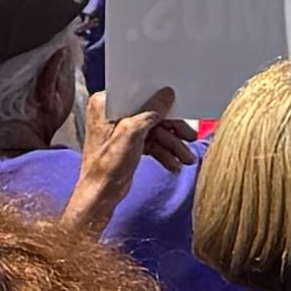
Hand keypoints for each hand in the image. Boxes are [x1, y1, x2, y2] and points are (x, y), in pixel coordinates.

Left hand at [67, 88, 193, 226]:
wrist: (100, 196)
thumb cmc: (107, 166)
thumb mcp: (132, 133)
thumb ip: (151, 112)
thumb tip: (166, 94)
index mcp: (105, 103)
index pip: (139, 95)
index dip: (161, 101)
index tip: (179, 107)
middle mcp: (112, 113)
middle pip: (150, 114)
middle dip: (171, 129)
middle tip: (189, 137)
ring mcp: (120, 129)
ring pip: (153, 130)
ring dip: (171, 144)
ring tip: (186, 158)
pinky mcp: (128, 144)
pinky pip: (151, 143)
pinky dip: (163, 152)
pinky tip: (174, 164)